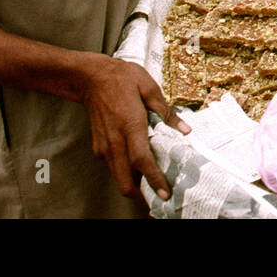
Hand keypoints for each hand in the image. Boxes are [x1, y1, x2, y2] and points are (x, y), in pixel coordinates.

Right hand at [79, 55, 188, 200]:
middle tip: (160, 198)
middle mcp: (115, 141)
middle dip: (141, 195)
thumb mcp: (149, 88)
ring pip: (118, 177)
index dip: (153, 179)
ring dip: (133, 185)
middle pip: (125, 181)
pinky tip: (138, 168)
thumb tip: (185, 130)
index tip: (164, 194)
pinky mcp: (99, 147)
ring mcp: (104, 146)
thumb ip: (167, 112)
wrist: (91, 78)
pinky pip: (113, 167)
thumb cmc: (123, 79)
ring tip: (153, 185)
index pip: (141, 161)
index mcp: (130, 125)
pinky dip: (125, 173)